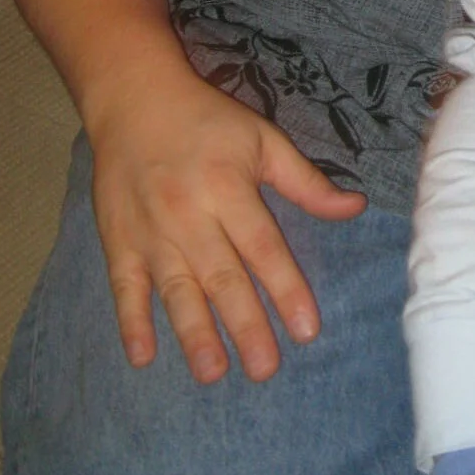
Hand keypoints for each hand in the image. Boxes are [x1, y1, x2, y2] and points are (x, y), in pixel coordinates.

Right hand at [89, 68, 365, 384]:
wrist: (135, 101)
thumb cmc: (209, 123)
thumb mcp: (264, 140)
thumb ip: (306, 182)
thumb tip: (356, 207)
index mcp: (230, 188)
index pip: (263, 247)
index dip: (285, 288)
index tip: (307, 328)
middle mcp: (190, 214)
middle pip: (222, 277)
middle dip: (245, 326)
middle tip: (265, 369)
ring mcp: (150, 231)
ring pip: (175, 290)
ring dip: (193, 334)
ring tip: (213, 373)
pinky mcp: (117, 240)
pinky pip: (124, 286)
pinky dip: (131, 321)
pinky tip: (143, 357)